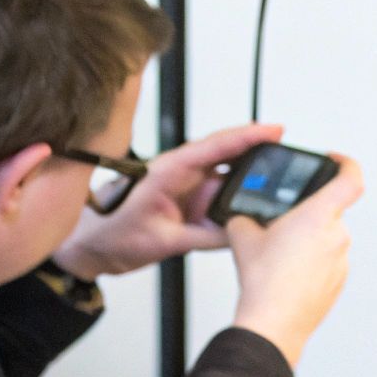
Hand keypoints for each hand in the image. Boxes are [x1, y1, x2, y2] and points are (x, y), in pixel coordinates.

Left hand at [50, 123, 284, 279]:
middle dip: (258, 153)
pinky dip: (237, 199)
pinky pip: (219, 197)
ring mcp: (185, 186)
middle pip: (227, 155)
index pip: (216, 146)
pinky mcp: (187, 200)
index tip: (275, 130)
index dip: (248, 137)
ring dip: (249, 179)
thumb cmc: (111, 234)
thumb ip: (201, 237)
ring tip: (279, 183)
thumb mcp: (161, 241)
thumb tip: (237, 234)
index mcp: (169, 170)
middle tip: (289, 155)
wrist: (88, 246)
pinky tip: (254, 205)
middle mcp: (180, 172)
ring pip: (226, 176)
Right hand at [225, 155, 363, 366]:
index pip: (351, 178)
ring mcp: (341, 261)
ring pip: (327, 239)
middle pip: (329, 211)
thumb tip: (244, 219)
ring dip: (307, 240)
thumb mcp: (243, 236)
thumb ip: (246, 217)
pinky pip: (327, 262)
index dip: (346, 163)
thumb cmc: (265, 282)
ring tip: (279, 254)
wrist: (273, 323)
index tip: (334, 160)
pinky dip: (311, 262)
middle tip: (283, 223)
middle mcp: (338, 236)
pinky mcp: (338, 282)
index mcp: (320, 216)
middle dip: (307, 214)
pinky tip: (287, 273)